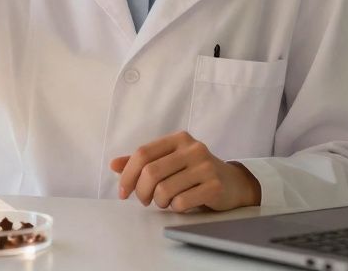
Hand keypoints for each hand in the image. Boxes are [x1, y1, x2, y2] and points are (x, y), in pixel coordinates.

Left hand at [109, 131, 260, 211]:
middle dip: (141, 192)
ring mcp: (205, 166)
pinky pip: (181, 202)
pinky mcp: (214, 185)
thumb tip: (114, 164)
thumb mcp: (170, 162)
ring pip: (164, 189)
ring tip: (165, 201)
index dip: (127, 174)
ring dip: (159, 201)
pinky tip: (181, 204)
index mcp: (178, 139)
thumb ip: (143, 162)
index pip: (143, 153)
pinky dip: (175, 208)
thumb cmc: (195, 173)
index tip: (123, 192)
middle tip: (144, 200)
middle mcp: (192, 148)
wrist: (233, 183)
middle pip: (151, 172)